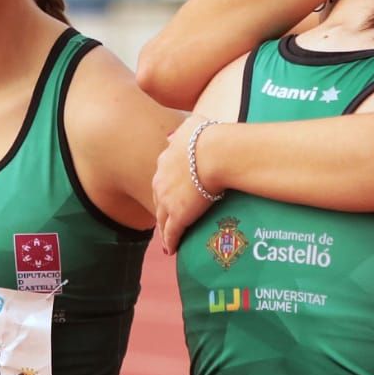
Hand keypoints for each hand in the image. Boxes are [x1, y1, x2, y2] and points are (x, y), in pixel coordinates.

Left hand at [153, 114, 220, 251]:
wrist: (215, 154)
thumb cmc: (209, 136)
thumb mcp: (192, 125)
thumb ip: (185, 128)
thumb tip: (182, 128)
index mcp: (165, 161)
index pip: (162, 179)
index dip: (165, 189)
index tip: (169, 195)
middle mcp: (161, 181)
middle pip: (158, 200)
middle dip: (160, 210)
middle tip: (164, 220)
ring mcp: (168, 200)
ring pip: (162, 219)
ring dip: (163, 230)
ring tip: (166, 240)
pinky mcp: (178, 215)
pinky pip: (172, 233)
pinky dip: (170, 242)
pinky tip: (171, 249)